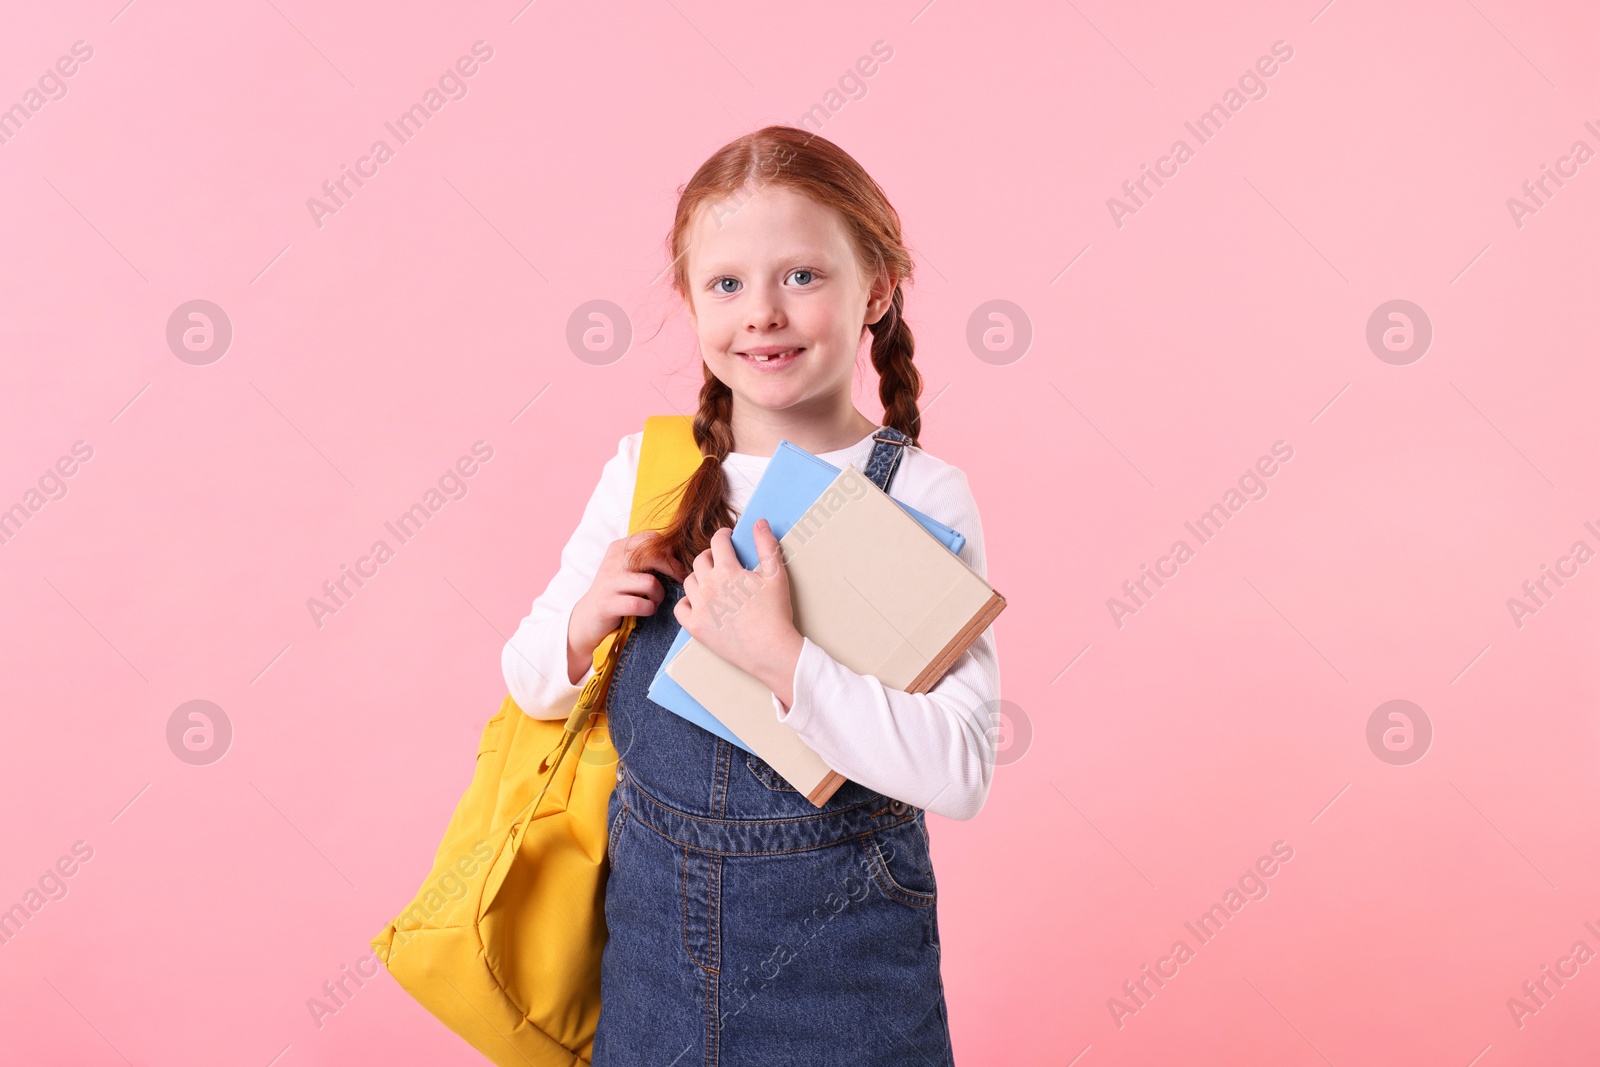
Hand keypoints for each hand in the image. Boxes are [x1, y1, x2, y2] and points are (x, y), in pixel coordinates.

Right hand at [567, 531, 687, 683]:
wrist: (588, 617)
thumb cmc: (617, 592)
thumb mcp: (629, 569)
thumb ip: (649, 558)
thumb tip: (683, 554)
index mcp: (619, 548)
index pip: (652, 538)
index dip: (670, 552)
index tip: (677, 567)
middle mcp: (613, 561)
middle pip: (654, 556)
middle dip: (672, 570)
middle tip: (677, 582)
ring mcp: (608, 582)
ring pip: (651, 583)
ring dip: (659, 595)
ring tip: (655, 600)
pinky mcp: (607, 603)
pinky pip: (640, 603)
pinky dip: (649, 608)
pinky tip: (646, 610)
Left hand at [674, 520, 803, 703]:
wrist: (770, 650)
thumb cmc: (775, 613)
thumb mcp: (776, 575)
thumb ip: (767, 545)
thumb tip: (759, 522)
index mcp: (727, 571)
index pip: (718, 542)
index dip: (723, 535)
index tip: (727, 537)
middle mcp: (708, 587)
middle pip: (700, 560)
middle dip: (711, 556)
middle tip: (722, 560)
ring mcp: (699, 608)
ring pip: (689, 582)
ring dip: (699, 577)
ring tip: (713, 582)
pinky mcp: (695, 627)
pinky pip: (681, 607)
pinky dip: (688, 602)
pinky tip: (700, 602)